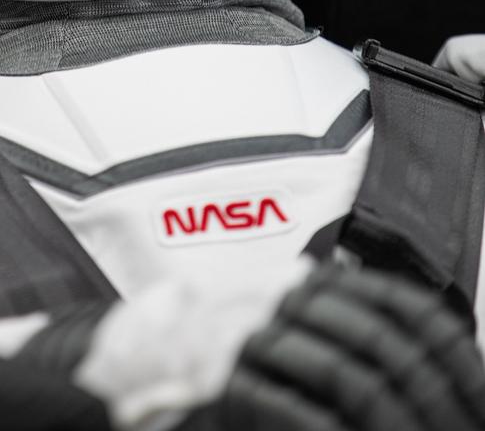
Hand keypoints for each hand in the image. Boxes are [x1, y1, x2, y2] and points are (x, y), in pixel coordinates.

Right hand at [210, 261, 484, 430]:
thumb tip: (472, 373)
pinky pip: (293, 410)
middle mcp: (296, 300)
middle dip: (428, 395)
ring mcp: (264, 341)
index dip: (454, 355)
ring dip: (390, 418)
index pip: (408, 305)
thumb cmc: (312, 384)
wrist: (248, 407)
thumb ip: (401, 343)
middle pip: (379, 338)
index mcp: (332, 281)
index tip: (480, 403)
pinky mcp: (237, 388)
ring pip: (342, 374)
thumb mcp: (358, 350)